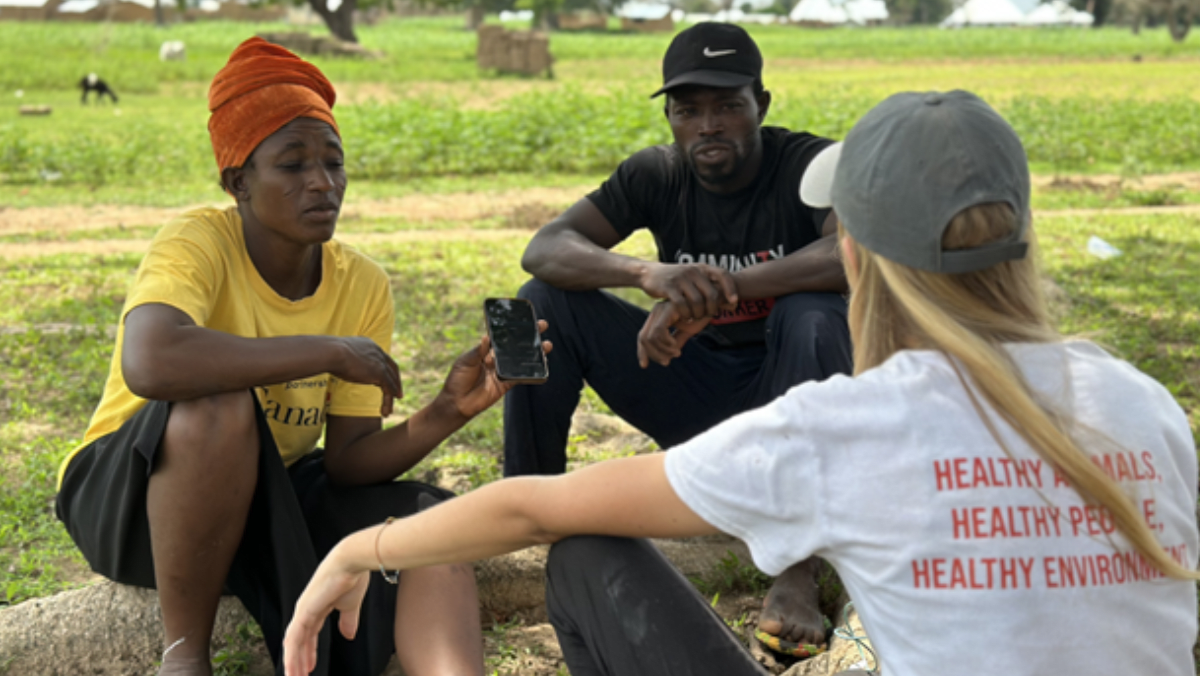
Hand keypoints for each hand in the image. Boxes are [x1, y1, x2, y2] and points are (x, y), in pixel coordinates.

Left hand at [282, 544, 370, 675]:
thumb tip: (348, 636)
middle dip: (299, 660)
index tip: (310, 666)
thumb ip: (348, 621)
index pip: (309, 633)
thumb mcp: (351, 605)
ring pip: (293, 642)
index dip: (308, 651)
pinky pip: (294, 639)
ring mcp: (303, 610)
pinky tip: (293, 669)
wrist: (353, 561)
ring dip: (293, 662)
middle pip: (298, 640)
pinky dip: (292, 655)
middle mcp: (307, 609)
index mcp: (318, 606)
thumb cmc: (354, 576)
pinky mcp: (303, 611)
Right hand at [331, 337, 402, 416]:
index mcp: (369, 345)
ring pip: (391, 381)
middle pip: (392, 368)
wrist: (332, 352)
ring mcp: (380, 362)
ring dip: (393, 395)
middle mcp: (377, 351)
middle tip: (398, 395)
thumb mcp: (339, 354)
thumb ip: (344, 359)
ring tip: (390, 410)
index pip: (382, 357)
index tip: (387, 379)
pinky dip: (388, 401)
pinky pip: (388, 389)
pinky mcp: (380, 372)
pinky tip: (386, 411)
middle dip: (396, 382)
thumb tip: (337, 363)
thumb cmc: (328, 353)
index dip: (386, 369)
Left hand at [438, 321, 552, 419]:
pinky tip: (542, 366)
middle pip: (515, 345)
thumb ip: (478, 351)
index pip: (502, 336)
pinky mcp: (506, 384)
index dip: (513, 327)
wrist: (457, 403)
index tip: (525, 318)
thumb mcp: (465, 361)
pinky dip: (531, 373)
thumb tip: (487, 337)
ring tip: (546, 345)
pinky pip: (520, 377)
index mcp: (485, 350)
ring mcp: (502, 371)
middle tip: (542, 326)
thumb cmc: (457, 379)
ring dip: (534, 353)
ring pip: (521, 360)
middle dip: (529, 336)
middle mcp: (496, 359)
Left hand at [637, 302, 710, 368]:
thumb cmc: (700, 314)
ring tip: (676, 353)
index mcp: (658, 316)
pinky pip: (659, 332)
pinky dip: (666, 344)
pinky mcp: (668, 310)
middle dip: (653, 354)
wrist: (712, 301)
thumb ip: (675, 343)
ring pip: (651, 338)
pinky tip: (676, 347)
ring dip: (663, 350)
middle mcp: (656, 311)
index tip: (644, 366)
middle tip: (666, 361)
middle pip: (644, 338)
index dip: (642, 352)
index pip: (643, 336)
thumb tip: (666, 358)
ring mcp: (661, 309)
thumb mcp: (686, 332)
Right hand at [640, 263, 737, 321]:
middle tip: (708, 316)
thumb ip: (711, 288)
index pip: (723, 275)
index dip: (731, 289)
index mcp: (702, 268)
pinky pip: (682, 304)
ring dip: (698, 314)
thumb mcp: (695, 279)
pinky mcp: (668, 287)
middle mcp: (693, 271)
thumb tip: (733, 304)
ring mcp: (680, 278)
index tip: (733, 303)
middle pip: (712, 294)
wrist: (650, 274)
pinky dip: (685, 314)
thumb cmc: (678, 281)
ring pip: (697, 302)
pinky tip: (684, 317)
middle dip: (712, 309)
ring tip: (695, 318)